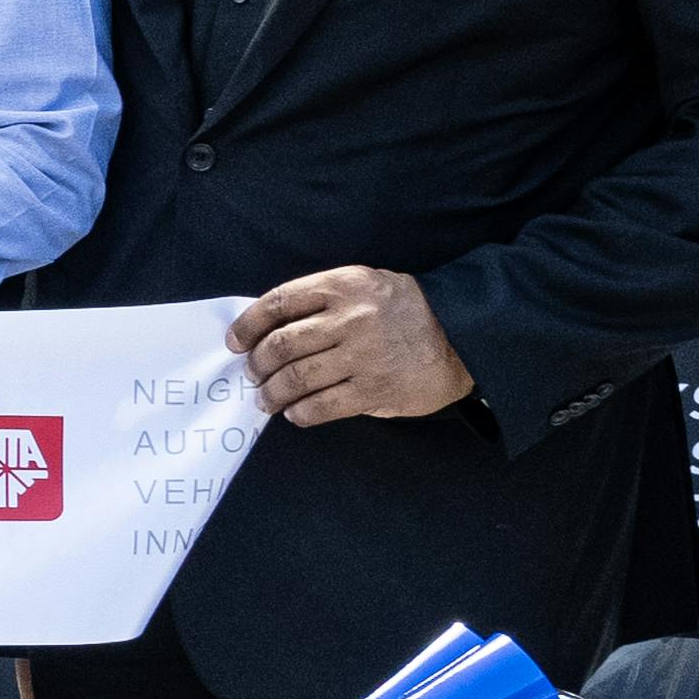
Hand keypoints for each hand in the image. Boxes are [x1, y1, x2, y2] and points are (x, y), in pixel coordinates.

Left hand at [237, 261, 475, 426]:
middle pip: (281, 344)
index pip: (278, 303)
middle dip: (258, 364)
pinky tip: (295, 413)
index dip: (248, 325)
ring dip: (272, 392)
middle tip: (253, 374)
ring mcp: (364, 355)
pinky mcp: (376, 389)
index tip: (234, 342)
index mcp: (343, 286)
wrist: (464, 335)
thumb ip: (321, 300)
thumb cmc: (404, 311)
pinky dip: (300, 412)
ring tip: (267, 398)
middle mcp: (351, 318)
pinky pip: (322, 405)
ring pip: (296, 378)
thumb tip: (267, 330)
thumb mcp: (365, 285)